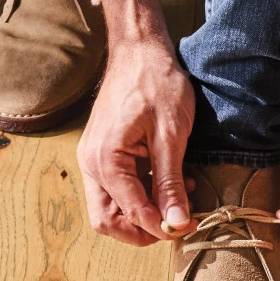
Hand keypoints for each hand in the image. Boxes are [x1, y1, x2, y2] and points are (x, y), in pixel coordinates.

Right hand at [77, 0, 195, 246]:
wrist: (139, 49)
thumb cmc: (155, 82)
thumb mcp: (171, 134)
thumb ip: (171, 182)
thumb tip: (177, 222)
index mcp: (106, 160)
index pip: (132, 211)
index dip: (161, 226)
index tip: (188, 226)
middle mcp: (91, 165)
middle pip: (107, 221)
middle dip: (140, 231)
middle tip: (175, 224)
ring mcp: (92, 161)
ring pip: (109, 209)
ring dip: (140, 215)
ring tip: (174, 202)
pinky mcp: (101, 155)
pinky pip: (114, 190)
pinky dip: (138, 197)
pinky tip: (165, 185)